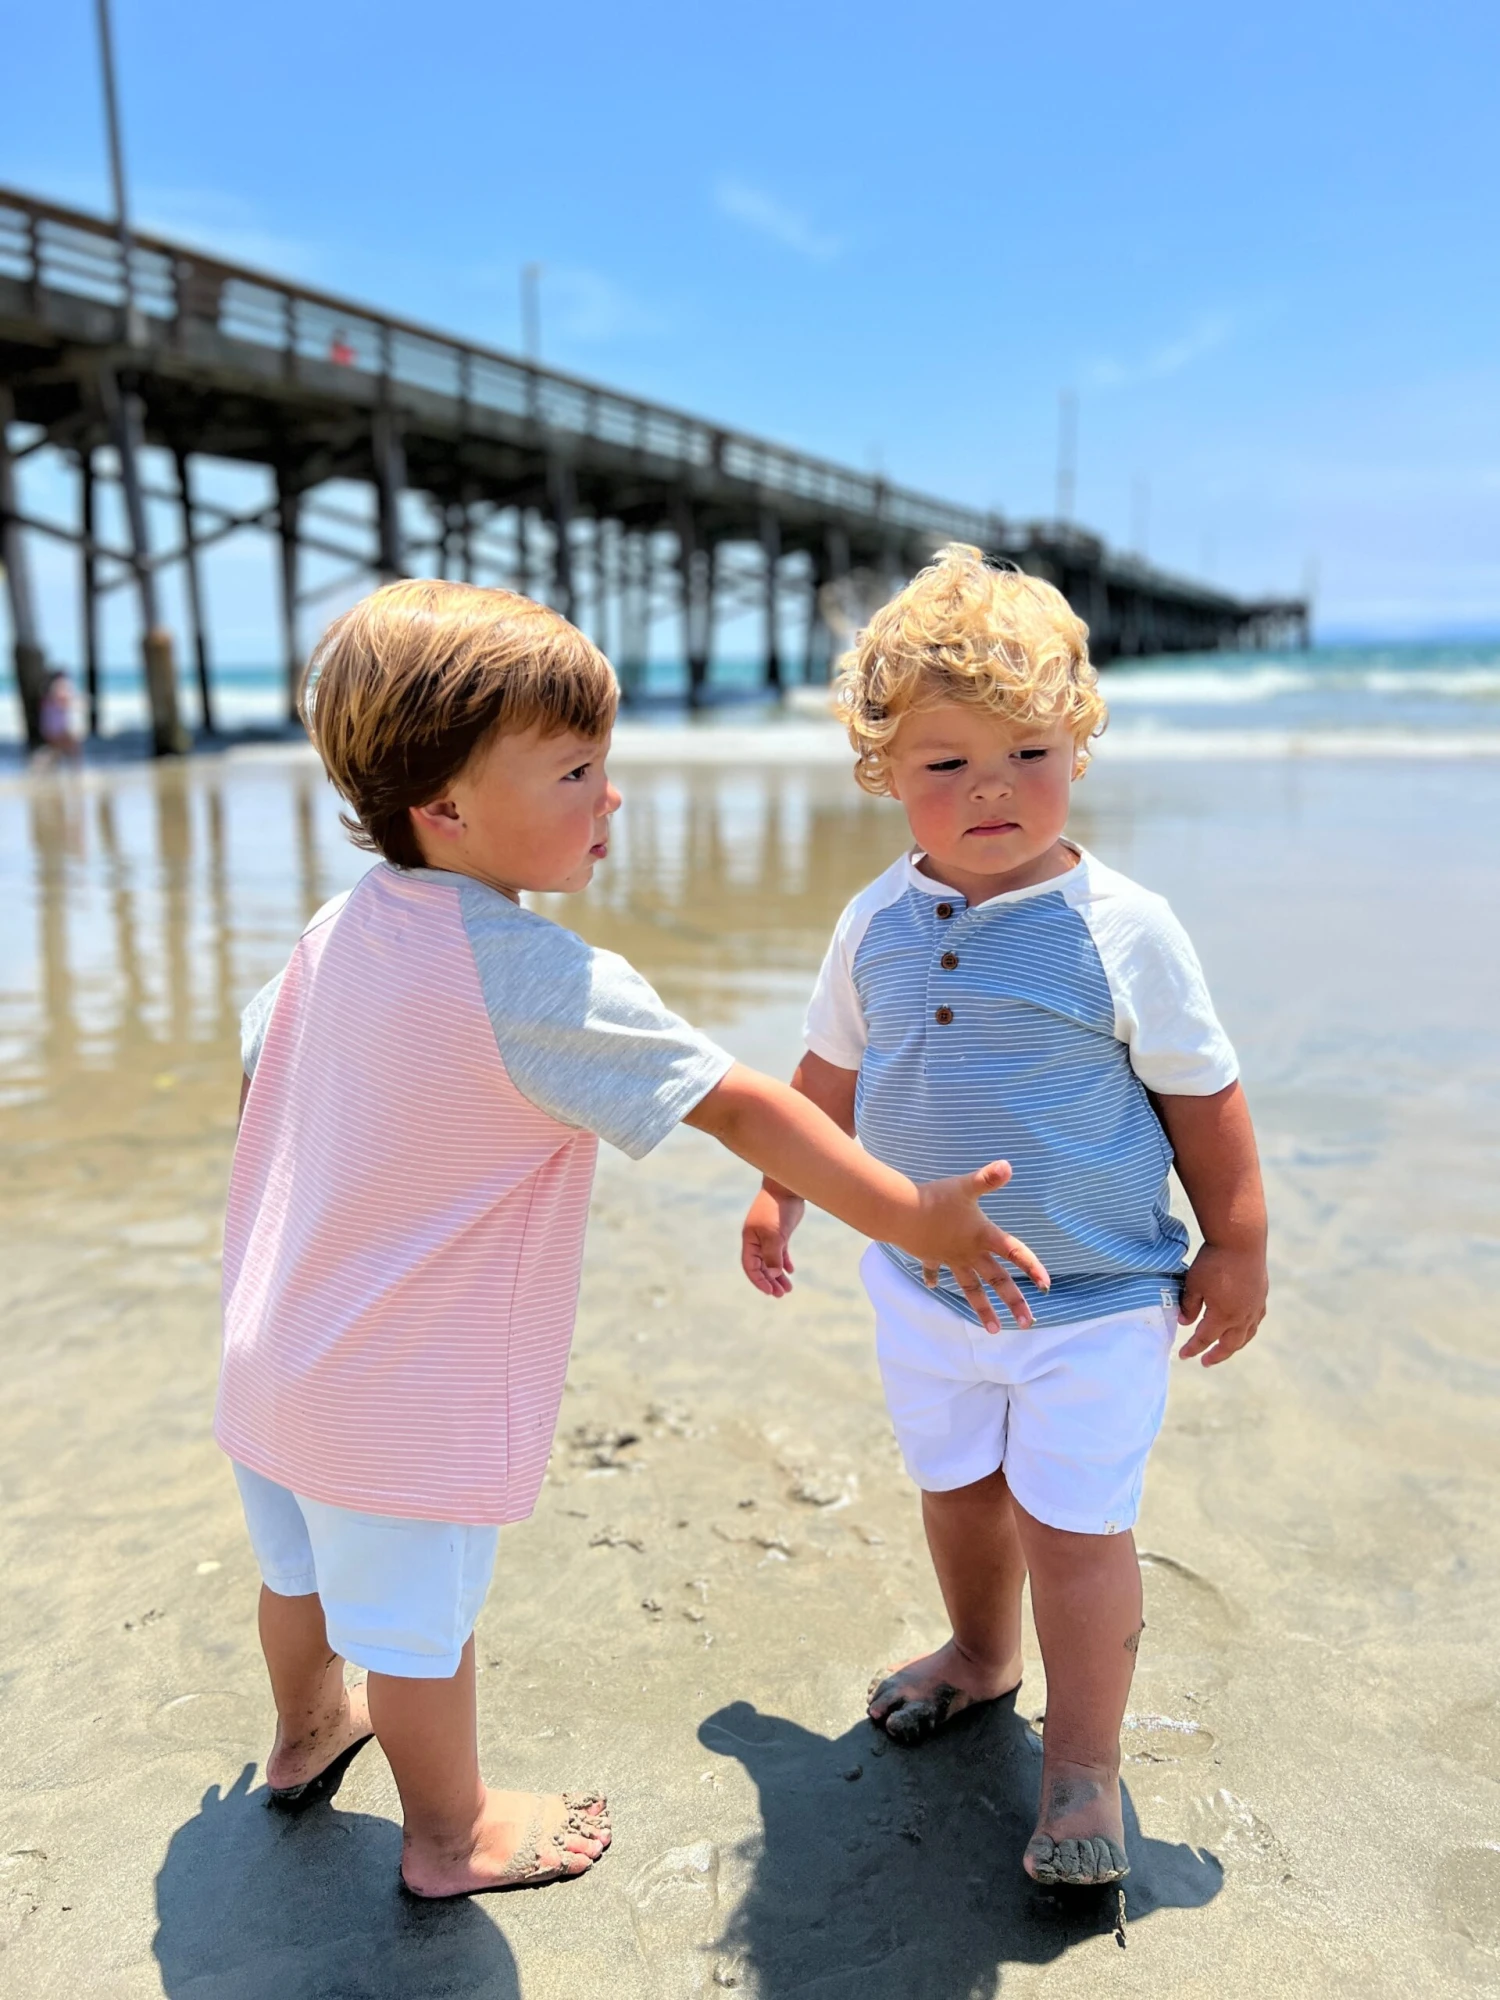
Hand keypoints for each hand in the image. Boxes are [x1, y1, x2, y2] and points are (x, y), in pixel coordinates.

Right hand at [741, 1185, 806, 1298]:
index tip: (770, 1292)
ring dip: (778, 1275)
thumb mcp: (775, 1234)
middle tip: (781, 1295)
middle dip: (770, 1282)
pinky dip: (784, 1261)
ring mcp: (768, 1235)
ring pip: (771, 1260)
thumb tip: (773, 1274)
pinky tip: (791, 1271)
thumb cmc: (778, 1209)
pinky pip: (779, 1251)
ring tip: (788, 1288)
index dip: (759, 1280)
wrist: (788, 1186)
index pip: (750, 1266)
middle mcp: (757, 1239)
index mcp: (750, 1240)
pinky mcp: (780, 1231)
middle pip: (761, 1266)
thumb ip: (773, 1255)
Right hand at [907, 1161, 1049, 1333]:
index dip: (1032, 1267)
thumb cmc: (934, 1199)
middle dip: (1013, 1302)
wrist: (900, 1213)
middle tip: (1027, 1323)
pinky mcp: (931, 1255)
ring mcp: (950, 1258)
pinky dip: (934, 1277)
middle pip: (996, 1280)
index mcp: (982, 1236)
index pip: (1014, 1253)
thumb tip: (1008, 1166)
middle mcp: (969, 1253)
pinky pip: (935, 1270)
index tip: (1046, 1286)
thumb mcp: (964, 1186)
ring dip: (982, 1308)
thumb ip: (987, 1178)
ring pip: (970, 1288)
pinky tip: (934, 1287)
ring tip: (993, 1330)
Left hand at [1177, 1241, 1266, 1365]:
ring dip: (1234, 1346)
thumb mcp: (1193, 1283)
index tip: (1182, 1355)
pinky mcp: (1261, 1296)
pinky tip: (1243, 1328)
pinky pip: (1255, 1321)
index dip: (1192, 1348)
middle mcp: (1242, 1316)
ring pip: (1246, 1335)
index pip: (1205, 1339)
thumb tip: (1184, 1322)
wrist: (1241, 1240)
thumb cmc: (1213, 1261)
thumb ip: (1189, 1306)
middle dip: (1216, 1355)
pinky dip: (1247, 1330)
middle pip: (1229, 1344)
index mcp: (1223, 1315)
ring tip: (1224, 1349)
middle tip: (1205, 1362)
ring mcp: (1255, 1307)